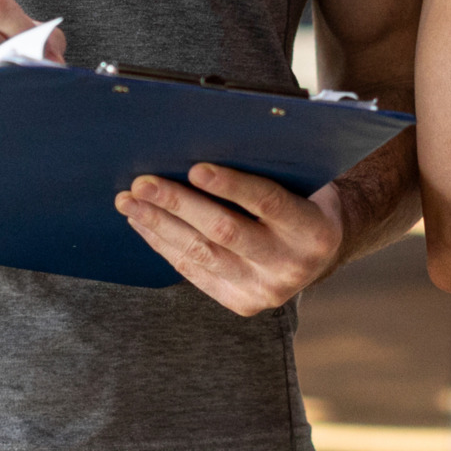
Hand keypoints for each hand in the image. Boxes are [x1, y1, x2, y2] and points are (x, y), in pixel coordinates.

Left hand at [118, 164, 346, 316]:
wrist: (320, 252)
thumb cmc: (304, 199)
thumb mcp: (301, 181)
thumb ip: (268, 170)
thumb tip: (202, 146)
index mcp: (314, 230)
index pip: (268, 203)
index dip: (232, 185)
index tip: (195, 168)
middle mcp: (291, 265)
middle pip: (225, 231)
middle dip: (178, 204)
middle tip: (143, 183)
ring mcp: (266, 290)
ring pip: (202, 254)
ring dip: (160, 225)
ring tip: (130, 202)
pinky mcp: (243, 304)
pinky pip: (195, 272)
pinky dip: (165, 245)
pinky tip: (144, 223)